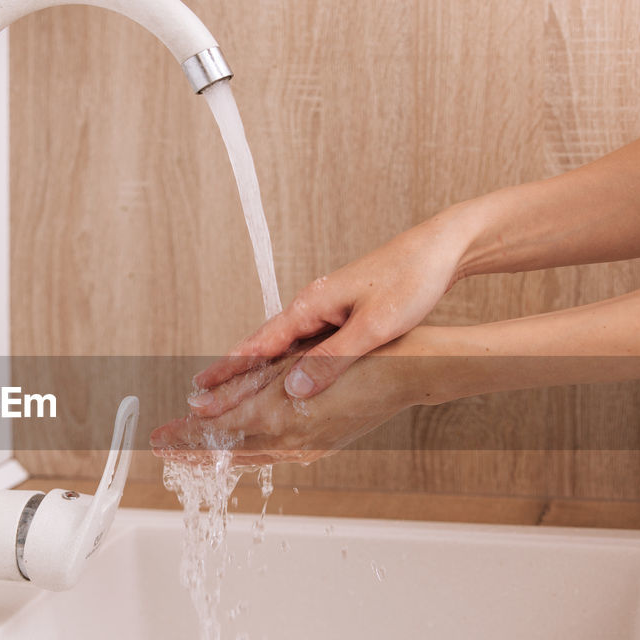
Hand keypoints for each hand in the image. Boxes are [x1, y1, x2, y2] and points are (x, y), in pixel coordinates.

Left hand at [152, 339, 417, 465]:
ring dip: (216, 454)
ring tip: (187, 450)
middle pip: (226, 453)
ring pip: (249, 456)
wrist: (411, 371)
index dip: (182, 437)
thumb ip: (242, 386)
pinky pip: (273, 454)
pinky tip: (237, 447)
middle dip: (190, 451)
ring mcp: (307, 448)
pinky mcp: (320, 446)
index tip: (156, 439)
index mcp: (279, 420)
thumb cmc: (359, 358)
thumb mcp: (291, 365)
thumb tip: (199, 402)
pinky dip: (247, 452)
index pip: (216, 436)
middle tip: (159, 448)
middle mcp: (290, 442)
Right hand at [188, 213, 469, 417]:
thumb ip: (334, 360)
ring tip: (232, 387)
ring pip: (283, 345)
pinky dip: (287, 361)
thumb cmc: (411, 281)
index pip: (259, 343)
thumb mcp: (373, 327)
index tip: (199, 385)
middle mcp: (312, 305)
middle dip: (232, 369)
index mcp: (311, 305)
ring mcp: (327, 308)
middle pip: (262, 344)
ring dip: (257, 367)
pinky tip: (285, 374)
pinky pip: (305, 343)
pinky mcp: (343, 312)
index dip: (228, 368)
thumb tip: (294, 390)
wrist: (441, 249)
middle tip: (200, 390)